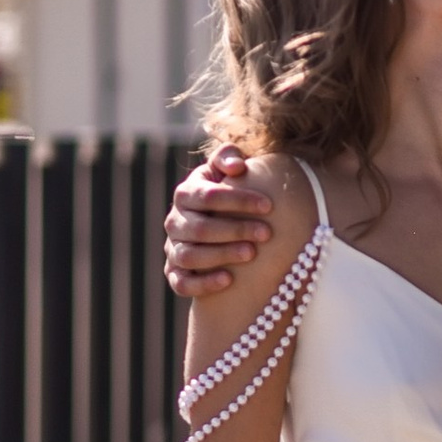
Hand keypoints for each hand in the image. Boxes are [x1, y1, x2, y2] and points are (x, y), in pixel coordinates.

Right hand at [164, 145, 275, 298]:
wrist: (213, 224)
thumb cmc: (226, 195)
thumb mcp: (225, 172)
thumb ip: (229, 157)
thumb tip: (237, 167)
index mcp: (185, 194)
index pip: (208, 196)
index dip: (238, 200)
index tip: (269, 205)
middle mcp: (174, 222)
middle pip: (200, 228)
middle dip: (235, 229)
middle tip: (266, 233)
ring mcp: (173, 249)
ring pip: (190, 256)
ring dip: (222, 255)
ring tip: (251, 253)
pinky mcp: (175, 274)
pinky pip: (181, 283)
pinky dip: (203, 283)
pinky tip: (228, 280)